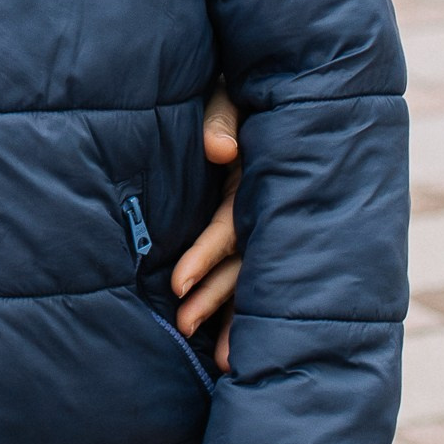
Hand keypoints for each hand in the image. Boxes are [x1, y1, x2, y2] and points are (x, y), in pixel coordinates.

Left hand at [175, 88, 241, 366]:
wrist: (259, 80)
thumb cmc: (234, 84)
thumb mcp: (229, 91)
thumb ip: (221, 116)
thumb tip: (217, 151)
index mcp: (258, 176)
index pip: (232, 225)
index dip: (206, 255)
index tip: (176, 285)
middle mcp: (267, 204)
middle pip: (245, 262)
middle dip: (217, 300)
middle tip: (185, 329)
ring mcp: (266, 218)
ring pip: (252, 275)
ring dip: (233, 313)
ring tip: (223, 363)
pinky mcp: (258, 223)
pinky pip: (253, 270)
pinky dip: (242, 304)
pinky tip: (233, 345)